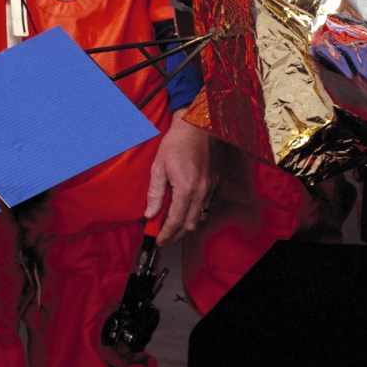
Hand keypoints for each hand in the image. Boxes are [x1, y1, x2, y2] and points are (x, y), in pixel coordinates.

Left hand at [148, 117, 215, 245]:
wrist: (198, 125)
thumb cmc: (177, 142)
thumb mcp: (159, 167)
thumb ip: (155, 193)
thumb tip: (150, 213)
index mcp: (186, 188)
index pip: (175, 221)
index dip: (166, 234)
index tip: (158, 241)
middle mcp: (201, 191)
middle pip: (190, 224)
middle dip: (177, 236)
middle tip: (165, 238)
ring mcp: (211, 187)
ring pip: (201, 216)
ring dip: (187, 225)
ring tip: (174, 227)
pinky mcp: (216, 182)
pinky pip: (208, 205)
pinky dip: (198, 213)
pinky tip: (188, 211)